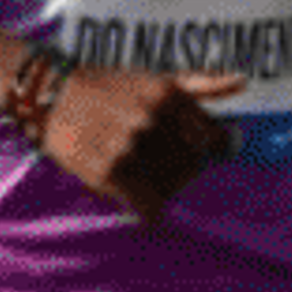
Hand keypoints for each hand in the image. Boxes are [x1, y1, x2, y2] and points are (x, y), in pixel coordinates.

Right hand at [38, 62, 242, 220]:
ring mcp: (128, 146)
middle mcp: (151, 119)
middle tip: (156, 162)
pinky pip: (147, 207)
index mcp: (167, 95)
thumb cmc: (106, 87)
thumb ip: (200, 84)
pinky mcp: (107, 172)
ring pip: (171, 186)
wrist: (48, 95)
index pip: (214, 138)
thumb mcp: (153, 78)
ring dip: (162, 188)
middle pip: (194, 165)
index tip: (195, 150)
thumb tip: (242, 81)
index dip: (208, 148)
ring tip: (140, 173)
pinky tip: (142, 208)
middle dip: (181, 169)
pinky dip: (149, 213)